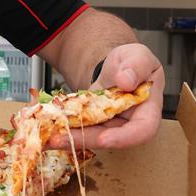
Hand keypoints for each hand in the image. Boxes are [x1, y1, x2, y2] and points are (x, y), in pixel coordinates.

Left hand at [49, 43, 163, 149]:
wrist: (116, 66)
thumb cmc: (132, 62)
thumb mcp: (138, 56)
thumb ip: (136, 66)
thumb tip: (126, 81)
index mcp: (148, 109)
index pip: (143, 130)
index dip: (124, 138)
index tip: (103, 138)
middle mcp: (129, 123)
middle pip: (111, 139)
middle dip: (85, 140)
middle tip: (60, 137)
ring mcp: (110, 126)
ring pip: (92, 138)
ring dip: (70, 138)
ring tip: (48, 136)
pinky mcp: (93, 125)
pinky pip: (80, 130)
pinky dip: (64, 129)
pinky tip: (47, 128)